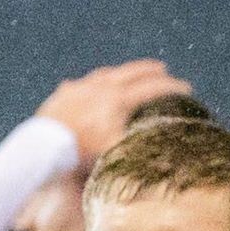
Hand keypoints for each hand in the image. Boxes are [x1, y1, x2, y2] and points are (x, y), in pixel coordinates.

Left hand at [35, 59, 192, 168]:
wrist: (43, 147)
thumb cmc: (81, 152)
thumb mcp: (115, 152)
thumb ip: (140, 151)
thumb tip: (168, 161)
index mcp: (118, 99)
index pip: (152, 88)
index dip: (171, 87)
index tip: (186, 88)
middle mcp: (101, 87)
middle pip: (131, 72)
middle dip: (148, 70)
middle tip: (161, 69)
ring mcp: (80, 87)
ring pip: (105, 74)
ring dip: (121, 73)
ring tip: (128, 74)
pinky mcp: (63, 94)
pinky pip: (81, 84)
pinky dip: (91, 84)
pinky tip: (89, 86)